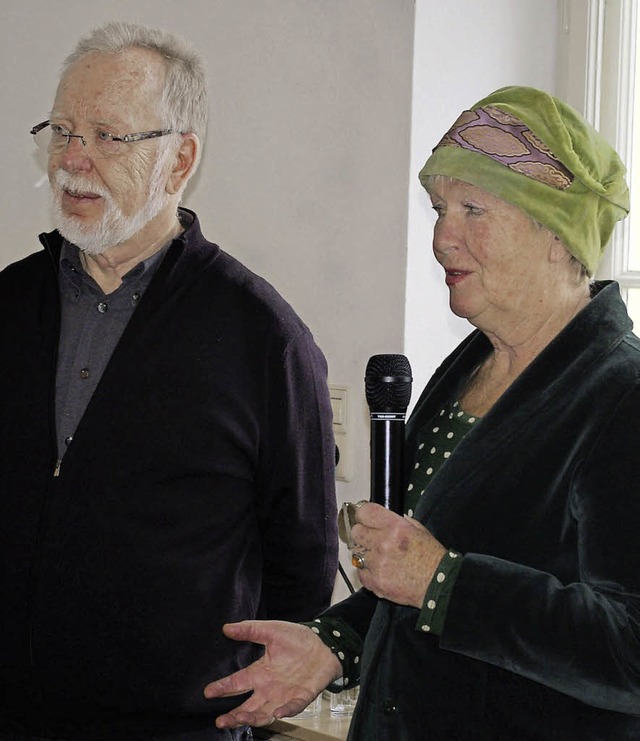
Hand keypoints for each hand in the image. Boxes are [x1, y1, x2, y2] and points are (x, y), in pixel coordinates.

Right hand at [203, 620, 341, 728]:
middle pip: (248, 706)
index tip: (208, 692)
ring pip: (265, 712)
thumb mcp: (272, 631)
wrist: (324, 643)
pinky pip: (292, 707)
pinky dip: (285, 711)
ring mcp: (285, 694)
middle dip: (234, 715)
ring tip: (241, 719)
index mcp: (260, 672)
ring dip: (253, 717)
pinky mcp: (302, 696)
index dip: (223, 687)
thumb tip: (227, 627)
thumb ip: (250, 630)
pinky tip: (277, 713)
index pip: (237, 682)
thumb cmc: (297, 639)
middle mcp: (269, 688)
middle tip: (221, 721)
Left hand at [351, 503, 445, 607]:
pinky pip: (360, 572)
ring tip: (378, 557)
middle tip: (371, 539)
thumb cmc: (432, 558)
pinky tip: (380, 571)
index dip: (363, 514)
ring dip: (365, 554)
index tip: (364, 518)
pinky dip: (367, 572)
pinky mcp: (375, 582)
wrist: (438, 585)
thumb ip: (398, 521)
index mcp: (395, 527)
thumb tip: (381, 518)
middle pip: (356, 532)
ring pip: (356, 553)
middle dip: (363, 534)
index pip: (365, 512)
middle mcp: (384, 543)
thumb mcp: (419, 530)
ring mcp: (378, 563)